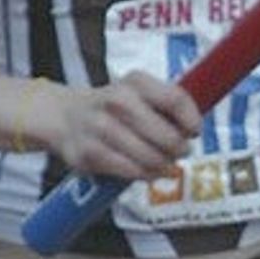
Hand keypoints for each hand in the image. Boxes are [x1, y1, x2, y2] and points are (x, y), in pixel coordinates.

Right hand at [57, 71, 201, 178]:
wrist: (65, 116)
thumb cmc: (114, 106)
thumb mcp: (138, 92)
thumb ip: (165, 105)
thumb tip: (193, 129)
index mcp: (136, 82)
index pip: (175, 99)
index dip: (191, 119)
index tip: (195, 131)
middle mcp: (117, 101)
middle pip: (166, 134)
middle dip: (179, 148)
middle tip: (181, 152)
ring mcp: (101, 128)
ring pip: (149, 157)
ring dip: (165, 166)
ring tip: (168, 166)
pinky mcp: (89, 154)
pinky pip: (130, 171)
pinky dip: (146, 175)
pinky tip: (150, 173)